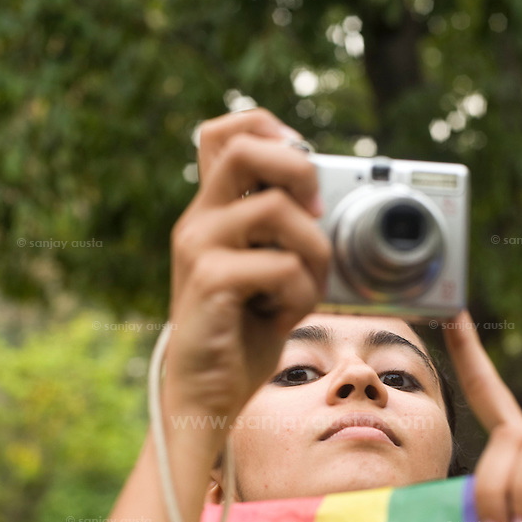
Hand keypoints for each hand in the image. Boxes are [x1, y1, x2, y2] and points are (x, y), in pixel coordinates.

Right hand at [163, 109, 330, 443]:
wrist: (208, 392)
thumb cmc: (243, 334)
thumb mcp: (268, 272)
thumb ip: (283, 234)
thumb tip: (323, 201)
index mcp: (212, 213)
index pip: (224, 132)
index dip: (270, 129)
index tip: (303, 170)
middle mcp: (198, 220)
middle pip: (246, 148)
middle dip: (300, 171)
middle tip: (316, 214)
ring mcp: (198, 248)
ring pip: (277, 208)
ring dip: (313, 249)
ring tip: (303, 287)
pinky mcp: (208, 281)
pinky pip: (281, 265)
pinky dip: (300, 292)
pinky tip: (283, 314)